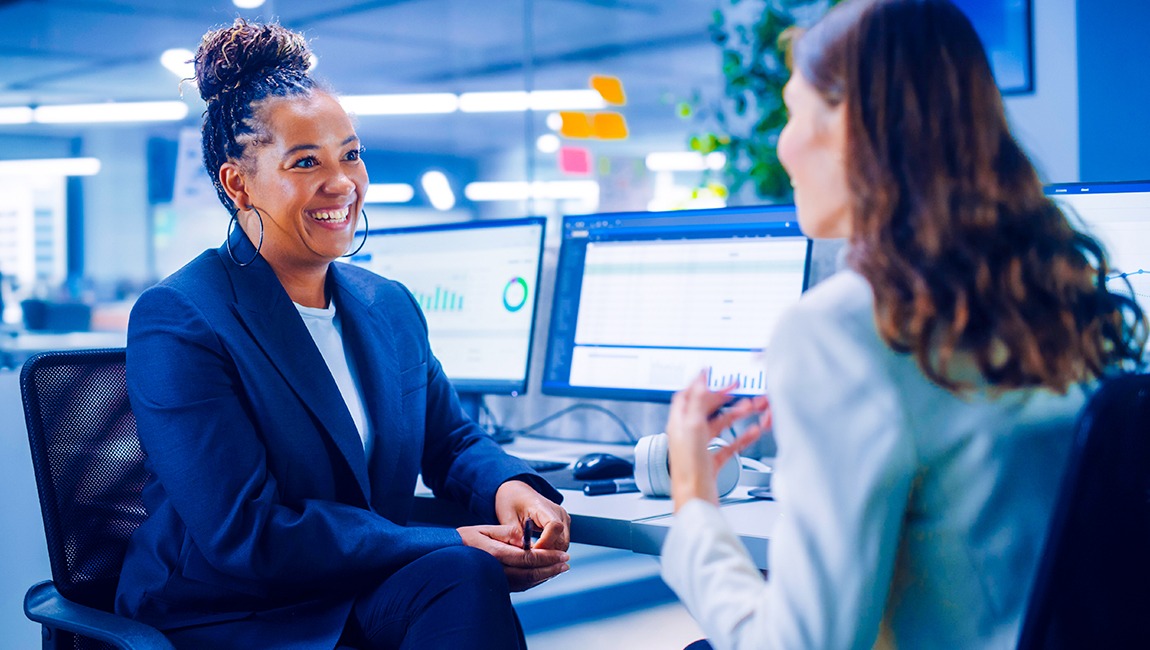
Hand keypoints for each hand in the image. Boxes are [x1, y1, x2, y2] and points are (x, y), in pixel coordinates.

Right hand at [456, 524, 569, 590]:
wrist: (448, 554)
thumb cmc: (467, 539)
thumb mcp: (487, 528)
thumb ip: (509, 533)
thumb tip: (529, 539)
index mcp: (496, 554)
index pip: (529, 558)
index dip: (548, 557)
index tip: (562, 554)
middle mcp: (497, 571)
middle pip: (531, 573)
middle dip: (552, 568)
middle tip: (566, 562)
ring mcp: (498, 580)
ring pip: (527, 582)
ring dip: (546, 576)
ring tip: (560, 568)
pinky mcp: (498, 585)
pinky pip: (520, 586)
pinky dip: (535, 580)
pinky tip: (544, 574)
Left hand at [495, 479, 570, 552]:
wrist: (516, 492)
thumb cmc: (511, 501)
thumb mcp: (507, 517)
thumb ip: (516, 535)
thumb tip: (524, 552)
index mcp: (543, 506)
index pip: (554, 526)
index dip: (546, 543)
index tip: (533, 552)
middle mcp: (558, 512)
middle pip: (562, 539)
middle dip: (547, 553)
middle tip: (530, 559)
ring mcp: (562, 518)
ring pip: (563, 544)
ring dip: (550, 554)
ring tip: (533, 557)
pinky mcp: (562, 525)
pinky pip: (561, 542)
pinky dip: (552, 550)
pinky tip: (538, 552)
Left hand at [665, 371, 769, 511]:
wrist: (696, 500)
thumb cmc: (689, 469)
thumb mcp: (693, 427)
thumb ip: (697, 402)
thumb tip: (699, 380)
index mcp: (679, 424)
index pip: (687, 396)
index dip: (700, 383)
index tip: (714, 374)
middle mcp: (688, 435)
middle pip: (706, 409)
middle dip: (724, 398)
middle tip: (739, 389)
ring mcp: (700, 449)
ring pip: (720, 426)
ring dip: (736, 415)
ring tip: (752, 407)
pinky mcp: (712, 462)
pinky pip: (729, 445)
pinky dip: (741, 437)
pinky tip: (753, 432)